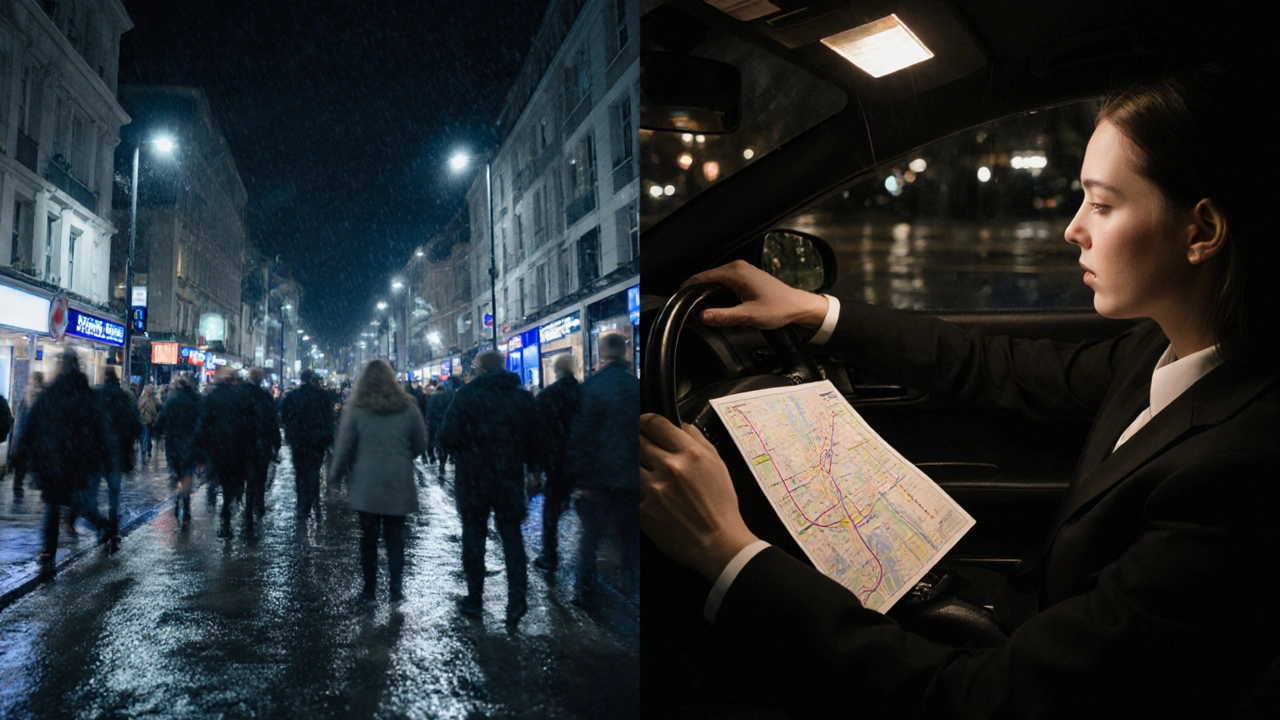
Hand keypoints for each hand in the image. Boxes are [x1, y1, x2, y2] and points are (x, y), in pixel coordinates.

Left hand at [640, 413, 758, 580]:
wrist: (717, 542)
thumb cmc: (721, 503)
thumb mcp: (717, 464)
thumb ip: (697, 440)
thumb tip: (679, 425)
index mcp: (689, 453)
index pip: (655, 423)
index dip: (645, 421)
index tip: (642, 424)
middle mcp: (669, 466)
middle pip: (638, 441)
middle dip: (637, 441)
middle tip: (638, 445)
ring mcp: (653, 488)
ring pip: (630, 463)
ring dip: (633, 463)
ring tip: (638, 468)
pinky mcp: (642, 508)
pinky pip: (630, 488)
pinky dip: (632, 485)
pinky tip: (639, 489)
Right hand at [685, 260, 828, 330]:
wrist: (797, 306)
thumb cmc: (778, 308)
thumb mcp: (748, 316)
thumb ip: (723, 316)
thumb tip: (702, 316)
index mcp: (735, 272)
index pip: (702, 277)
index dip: (688, 288)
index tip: (679, 299)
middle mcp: (737, 267)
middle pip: (706, 277)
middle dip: (696, 291)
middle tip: (686, 307)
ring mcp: (741, 270)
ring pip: (715, 280)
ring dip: (706, 291)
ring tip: (697, 306)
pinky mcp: (745, 277)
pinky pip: (723, 282)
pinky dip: (716, 291)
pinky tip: (714, 303)